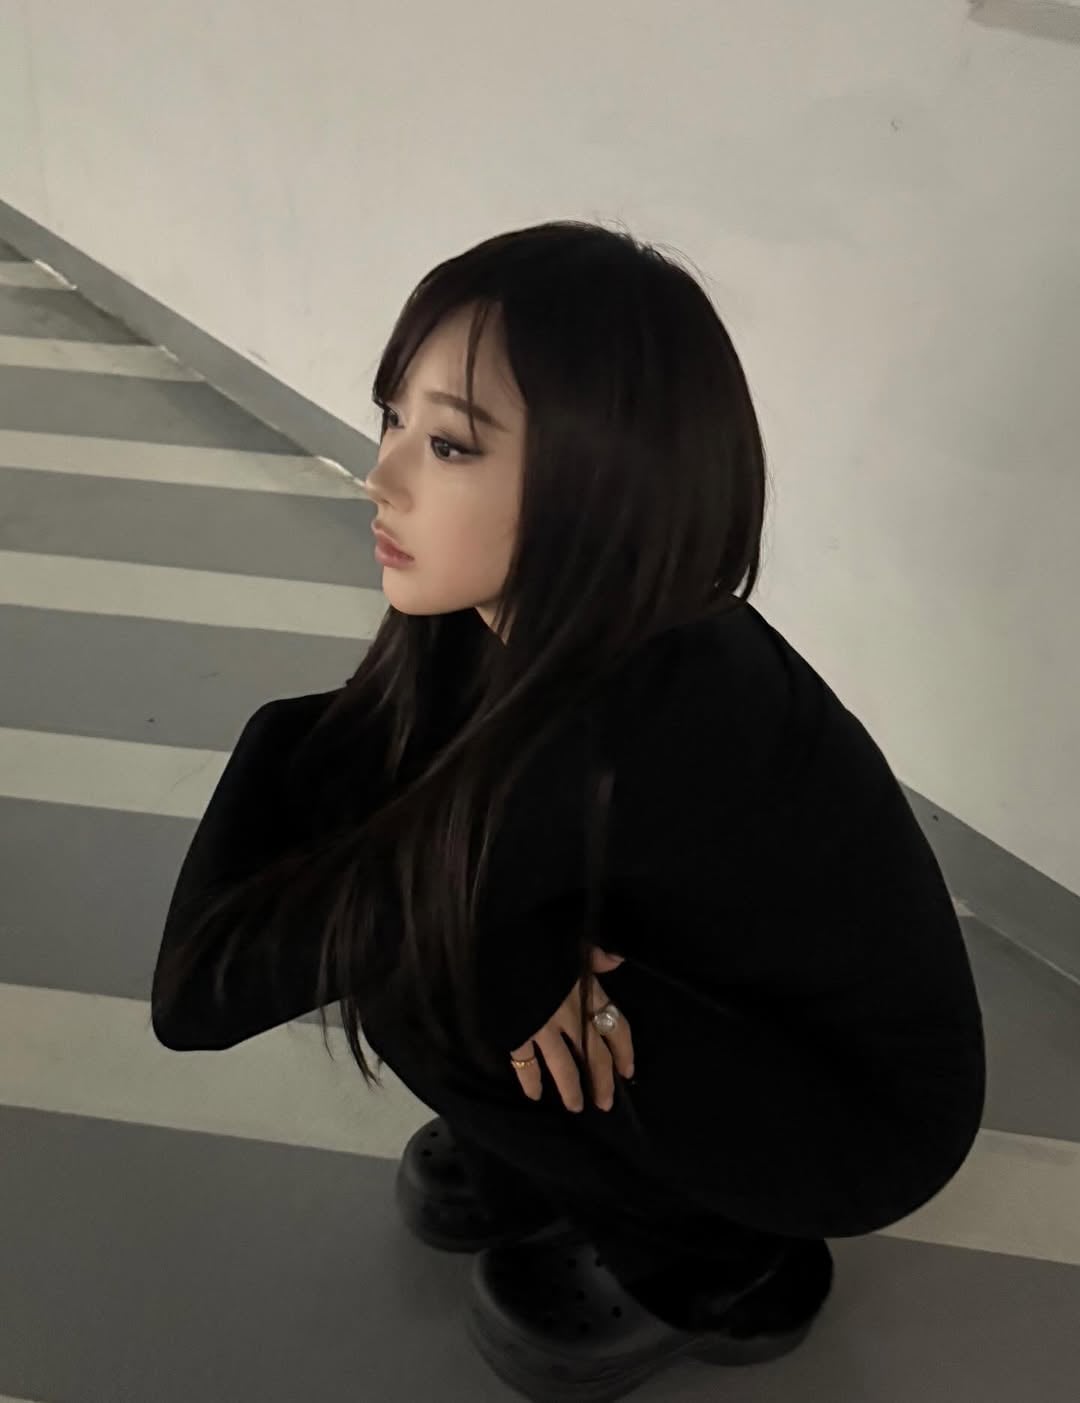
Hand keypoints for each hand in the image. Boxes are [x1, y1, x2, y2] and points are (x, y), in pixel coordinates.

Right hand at [510, 948, 634, 1111]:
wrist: (501, 935)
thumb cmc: (540, 936)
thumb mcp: (574, 940)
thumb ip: (596, 954)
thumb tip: (616, 960)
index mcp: (588, 991)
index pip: (616, 1027)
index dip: (624, 1051)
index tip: (628, 1071)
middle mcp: (570, 1014)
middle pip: (594, 1054)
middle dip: (602, 1080)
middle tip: (605, 1104)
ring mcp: (542, 1025)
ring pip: (563, 1065)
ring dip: (571, 1089)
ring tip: (575, 1107)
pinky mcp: (517, 1030)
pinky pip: (525, 1061)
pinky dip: (530, 1080)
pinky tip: (534, 1094)